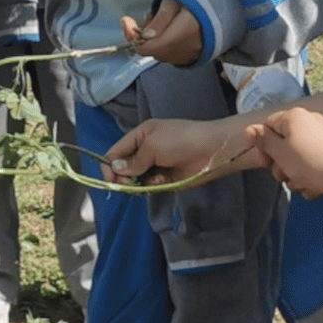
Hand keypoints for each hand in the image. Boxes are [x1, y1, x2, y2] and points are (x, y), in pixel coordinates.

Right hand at [101, 118, 263, 184]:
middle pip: (123, 168)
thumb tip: (116, 169)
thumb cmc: (181, 140)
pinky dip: (152, 186)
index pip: (116, 152)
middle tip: (128, 183)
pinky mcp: (165, 178)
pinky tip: (162, 181)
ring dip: (139, 183)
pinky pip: (150, 186)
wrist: (211, 150)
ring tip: (151, 179)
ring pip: (136, 179)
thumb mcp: (152, 145)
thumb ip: (133, 160)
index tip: (111, 179)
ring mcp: (156, 165)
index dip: (110, 165)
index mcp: (140, 135)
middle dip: (123, 177)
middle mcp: (145, 150)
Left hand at [120, 0, 201, 65]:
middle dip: (143, 36)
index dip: (133, 37)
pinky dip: (161, 45)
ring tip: (160, 22)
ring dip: (152, 40)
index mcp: (184, 31)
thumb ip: (160, 19)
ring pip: (159, 54)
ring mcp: (190, 55)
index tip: (126, 20)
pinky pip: (168, 56)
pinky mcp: (190, 58)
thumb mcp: (172, 1)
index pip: (150, 46)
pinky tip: (167, 31)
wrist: (216, 7)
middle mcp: (188, 48)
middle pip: (152, 51)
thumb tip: (146, 37)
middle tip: (149, 17)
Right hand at [248, 106, 322, 201]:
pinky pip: (311, 170)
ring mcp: (320, 143)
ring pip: (295, 163)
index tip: (265, 161)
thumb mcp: (280, 152)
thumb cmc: (311, 162)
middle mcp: (307, 126)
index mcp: (294, 118)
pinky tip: (316, 185)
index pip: (268, 126)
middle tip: (286, 172)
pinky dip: (311, 180)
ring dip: (295, 177)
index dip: (263, 146)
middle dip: (280, 166)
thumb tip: (249, 129)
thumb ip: (263, 141)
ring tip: (304, 181)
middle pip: (281, 147)